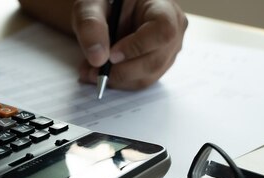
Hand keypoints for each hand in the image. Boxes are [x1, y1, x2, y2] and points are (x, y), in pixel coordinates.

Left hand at [72, 0, 187, 89]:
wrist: (104, 13)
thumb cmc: (103, 3)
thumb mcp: (90, 6)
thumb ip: (91, 25)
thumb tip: (98, 59)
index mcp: (163, 7)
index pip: (163, 31)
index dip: (138, 47)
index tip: (112, 54)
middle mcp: (173, 30)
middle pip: (155, 60)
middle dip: (121, 70)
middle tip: (93, 68)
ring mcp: (167, 51)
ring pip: (147, 77)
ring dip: (116, 79)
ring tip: (91, 70)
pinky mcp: (156, 66)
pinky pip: (139, 82)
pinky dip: (117, 82)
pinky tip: (100, 72)